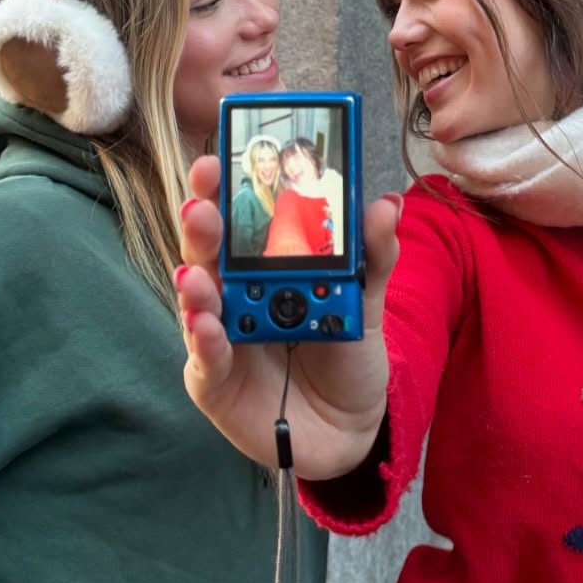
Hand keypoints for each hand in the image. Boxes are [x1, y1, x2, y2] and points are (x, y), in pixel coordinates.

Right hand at [175, 157, 400, 479]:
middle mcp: (233, 291)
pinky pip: (205, 357)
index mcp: (265, 263)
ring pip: (198, 299)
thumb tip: (385, 204)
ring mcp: (219, 333)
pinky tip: (205, 323)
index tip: (222, 155)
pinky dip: (204, 338)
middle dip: (202, 222)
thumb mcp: (365, 302)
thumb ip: (373, 257)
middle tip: (202, 201)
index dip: (228, 186)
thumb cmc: (344, 355)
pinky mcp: (213, 379)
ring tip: (197, 269)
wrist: (348, 427)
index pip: (241, 215)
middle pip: (209, 249)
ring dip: (196, 281)